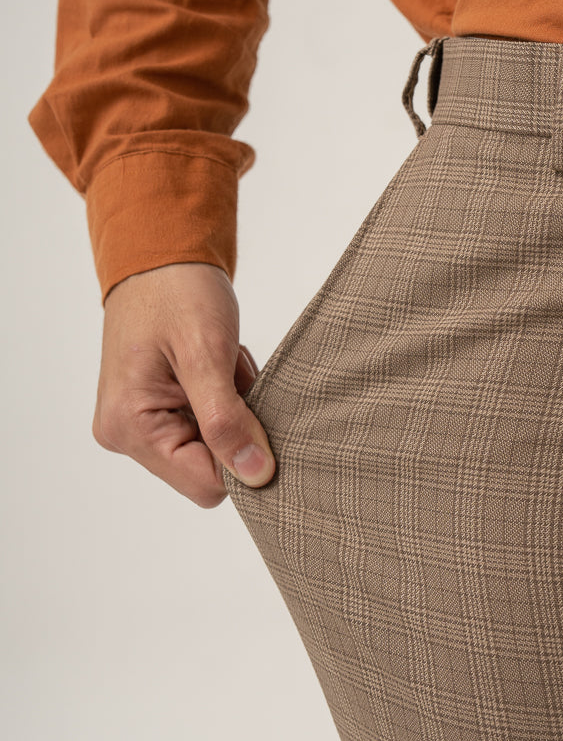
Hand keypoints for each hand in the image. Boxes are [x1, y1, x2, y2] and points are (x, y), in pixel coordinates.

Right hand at [93, 261, 276, 507]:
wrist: (160, 257)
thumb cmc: (177, 293)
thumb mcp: (208, 354)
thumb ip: (228, 421)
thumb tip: (255, 476)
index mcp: (130, 426)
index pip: (205, 484)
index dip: (243, 458)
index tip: (259, 414)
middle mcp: (126, 435)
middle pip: (209, 468)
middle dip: (237, 426)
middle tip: (233, 376)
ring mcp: (138, 425)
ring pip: (214, 448)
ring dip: (234, 410)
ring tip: (223, 365)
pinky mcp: (155, 412)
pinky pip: (208, 427)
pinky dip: (226, 401)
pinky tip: (218, 368)